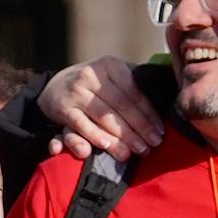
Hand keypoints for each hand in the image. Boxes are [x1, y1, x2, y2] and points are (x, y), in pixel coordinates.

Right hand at [40, 63, 170, 163]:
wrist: (55, 86)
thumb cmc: (95, 87)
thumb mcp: (112, 78)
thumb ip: (133, 87)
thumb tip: (162, 105)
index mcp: (110, 65)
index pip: (134, 93)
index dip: (149, 114)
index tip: (161, 132)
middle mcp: (91, 75)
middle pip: (121, 106)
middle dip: (139, 129)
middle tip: (152, 146)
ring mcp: (76, 91)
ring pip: (103, 117)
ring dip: (121, 137)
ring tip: (136, 152)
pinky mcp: (62, 107)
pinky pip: (81, 125)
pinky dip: (94, 136)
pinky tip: (107, 147)